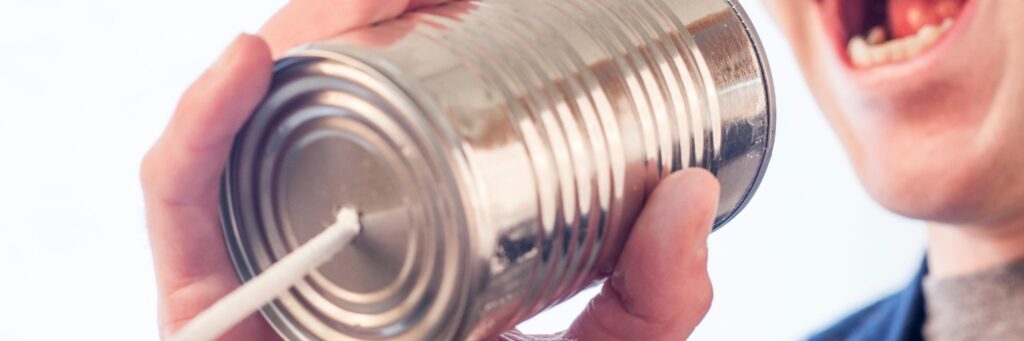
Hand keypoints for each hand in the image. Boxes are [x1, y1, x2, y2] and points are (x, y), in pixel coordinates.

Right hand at [141, 1, 719, 339]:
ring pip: (252, 123)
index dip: (414, 33)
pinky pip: (178, 198)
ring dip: (296, 39)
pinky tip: (246, 62)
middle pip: (320, 97)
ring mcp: (260, 256)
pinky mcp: (198, 300)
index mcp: (406, 232)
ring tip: (365, 1)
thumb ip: (652, 302)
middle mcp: (326, 231)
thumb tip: (690, 191)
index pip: (392, 107)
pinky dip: (198, 125)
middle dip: (359, 19)